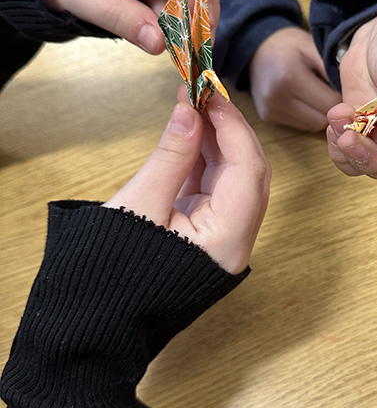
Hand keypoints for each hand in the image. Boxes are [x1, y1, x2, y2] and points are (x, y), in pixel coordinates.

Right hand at [103, 93, 269, 273]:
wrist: (96, 314)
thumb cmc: (111, 270)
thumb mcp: (140, 204)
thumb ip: (171, 155)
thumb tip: (190, 112)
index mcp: (227, 241)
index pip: (248, 170)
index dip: (233, 126)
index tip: (211, 94)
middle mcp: (235, 240)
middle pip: (249, 171)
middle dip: (229, 129)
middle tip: (203, 93)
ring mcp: (222, 235)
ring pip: (233, 177)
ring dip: (215, 140)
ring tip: (192, 104)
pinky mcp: (205, 230)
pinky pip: (214, 187)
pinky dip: (203, 157)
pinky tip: (189, 132)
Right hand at [249, 26, 340, 130]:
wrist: (256, 49)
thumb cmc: (290, 45)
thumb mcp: (313, 47)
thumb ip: (332, 69)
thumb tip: (353, 93)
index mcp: (289, 77)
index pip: (330, 103)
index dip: (342, 97)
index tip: (345, 87)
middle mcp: (276, 98)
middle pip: (322, 119)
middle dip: (333, 108)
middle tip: (334, 91)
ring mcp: (271, 110)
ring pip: (313, 126)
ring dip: (322, 114)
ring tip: (319, 94)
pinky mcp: (268, 118)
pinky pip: (301, 126)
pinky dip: (309, 116)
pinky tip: (307, 100)